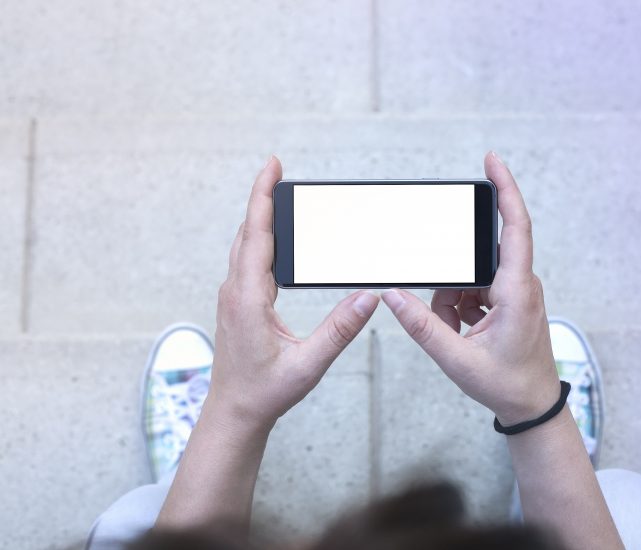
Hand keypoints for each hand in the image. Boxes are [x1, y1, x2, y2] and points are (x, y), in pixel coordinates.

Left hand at [208, 156, 379, 429]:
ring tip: (277, 196)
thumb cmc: (265, 391)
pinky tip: (273, 240)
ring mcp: (233, 296)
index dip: (263, 196)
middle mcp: (235, 290)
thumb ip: (340, 329)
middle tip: (277, 171)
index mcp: (248, 297)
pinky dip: (258, 239)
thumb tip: (368, 297)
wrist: (235, 412)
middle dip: (261, 198)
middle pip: (247, 231)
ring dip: (259, 218)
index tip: (271, 166)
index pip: (256, 234)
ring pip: (244, 245)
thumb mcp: (309, 363)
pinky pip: (246, 260)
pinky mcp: (237, 304)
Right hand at [382, 152, 559, 424]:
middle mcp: (521, 284)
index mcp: (517, 291)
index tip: (492, 161)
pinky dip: (461, 308)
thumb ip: (422, 327)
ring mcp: (516, 292)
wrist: (531, 406)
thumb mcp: (457, 358)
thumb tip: (392, 297)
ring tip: (457, 334)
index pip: (516, 227)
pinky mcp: (510, 300)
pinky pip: (476, 290)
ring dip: (455, 301)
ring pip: (473, 276)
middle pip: (479, 256)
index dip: (505, 190)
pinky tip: (463, 332)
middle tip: (450, 316)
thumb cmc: (506, 383)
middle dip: (453, 283)